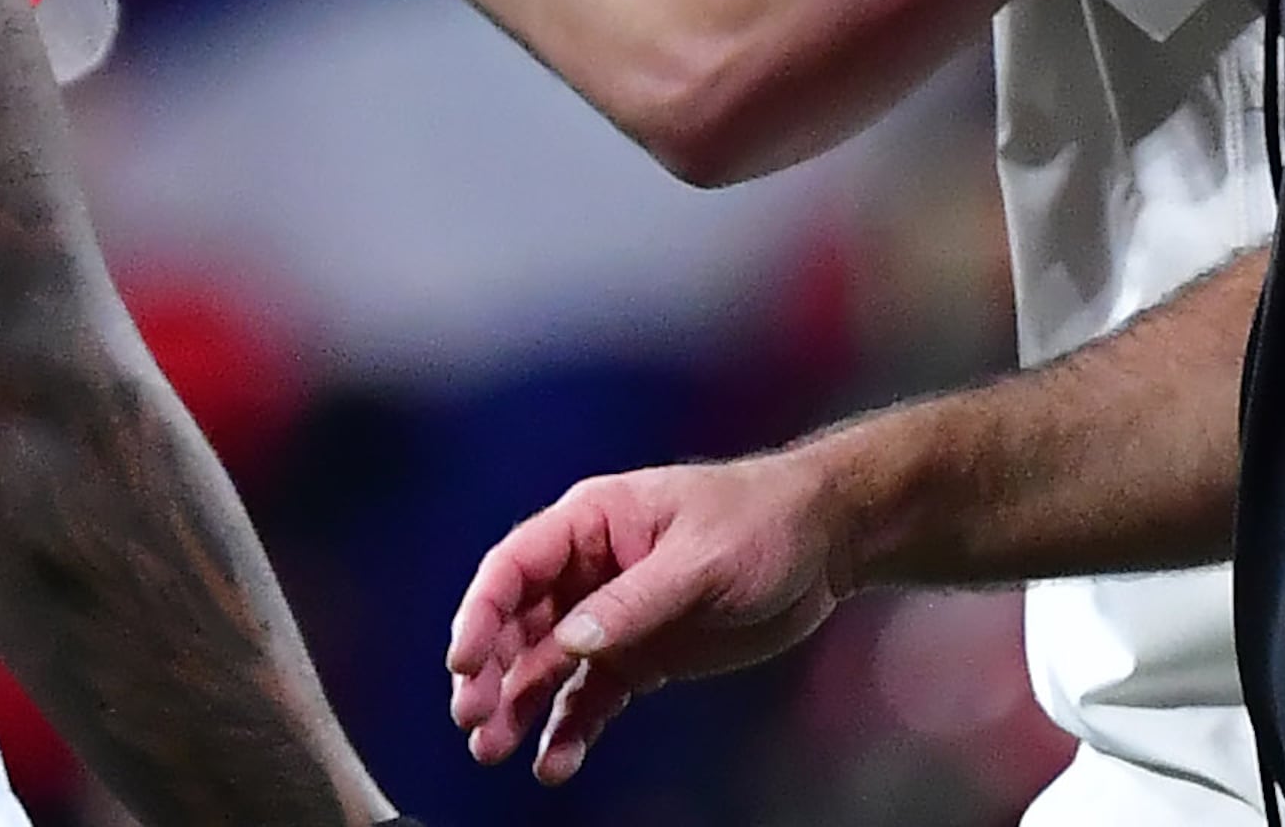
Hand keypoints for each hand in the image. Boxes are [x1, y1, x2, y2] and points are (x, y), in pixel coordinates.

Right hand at [444, 450, 853, 784]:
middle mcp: (589, 569)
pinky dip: (569, 728)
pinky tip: (554, 764)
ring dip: (516, 706)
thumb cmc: (761, 523)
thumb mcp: (700, 558)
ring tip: (493, 752)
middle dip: (488, 671)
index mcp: (593, 522)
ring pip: (545, 665)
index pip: (516, 566)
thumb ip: (635, 601)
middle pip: (517, 622)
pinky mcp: (639, 655)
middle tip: (472, 721)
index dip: (481, 612)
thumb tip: (572, 641)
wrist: (823, 544)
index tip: (461, 662)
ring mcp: (612, 615)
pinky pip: (590, 696)